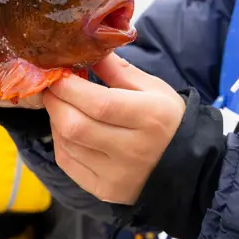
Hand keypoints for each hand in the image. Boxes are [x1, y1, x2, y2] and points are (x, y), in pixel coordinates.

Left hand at [43, 52, 185, 204]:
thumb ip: (119, 70)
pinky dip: (61, 142)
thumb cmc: (167, 120)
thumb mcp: (153, 88)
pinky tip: (67, 129)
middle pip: (76, 126)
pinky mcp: (104, 191)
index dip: (70, 87)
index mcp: (149, 118)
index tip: (58, 73)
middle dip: (55, 102)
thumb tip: (87, 47)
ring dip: (56, 120)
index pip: (100, 104)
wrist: (186, 167)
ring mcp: (116, 175)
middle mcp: (132, 150)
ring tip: (62, 105)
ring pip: (68, 145)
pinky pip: (68, 163)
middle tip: (52, 87)